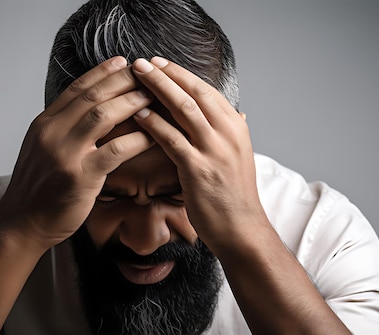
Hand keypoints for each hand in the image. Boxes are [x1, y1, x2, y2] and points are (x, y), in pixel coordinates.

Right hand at [0, 56, 153, 249]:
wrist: (22, 224)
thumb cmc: (38, 190)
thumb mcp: (42, 150)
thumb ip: (62, 129)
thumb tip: (87, 112)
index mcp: (44, 124)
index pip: (77, 89)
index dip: (102, 73)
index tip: (122, 62)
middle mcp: (52, 133)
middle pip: (93, 96)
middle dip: (123, 82)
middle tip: (147, 74)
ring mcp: (65, 154)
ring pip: (103, 116)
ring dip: (131, 103)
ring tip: (152, 97)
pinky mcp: (80, 177)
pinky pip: (115, 150)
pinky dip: (136, 139)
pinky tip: (152, 134)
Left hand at [131, 57, 265, 255]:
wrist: (242, 229)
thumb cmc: (235, 196)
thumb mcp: (241, 158)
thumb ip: (234, 134)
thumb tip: (238, 115)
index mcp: (236, 127)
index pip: (206, 90)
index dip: (181, 74)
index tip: (160, 63)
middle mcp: (228, 133)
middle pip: (194, 93)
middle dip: (166, 74)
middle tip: (142, 62)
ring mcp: (214, 150)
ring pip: (183, 109)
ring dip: (157, 89)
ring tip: (135, 77)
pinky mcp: (198, 169)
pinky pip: (172, 139)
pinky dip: (154, 123)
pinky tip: (138, 114)